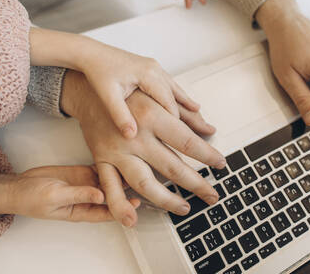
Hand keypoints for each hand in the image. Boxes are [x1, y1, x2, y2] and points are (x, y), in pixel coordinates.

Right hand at [0, 165, 128, 221]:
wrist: (19, 186)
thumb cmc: (32, 199)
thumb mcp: (55, 198)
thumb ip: (79, 195)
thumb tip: (101, 194)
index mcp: (83, 210)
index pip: (108, 211)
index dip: (123, 207)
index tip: (137, 202)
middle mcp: (89, 197)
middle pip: (113, 194)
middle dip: (128, 189)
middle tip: (143, 179)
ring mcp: (87, 183)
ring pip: (110, 179)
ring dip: (121, 174)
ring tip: (136, 164)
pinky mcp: (83, 171)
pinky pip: (100, 167)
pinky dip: (109, 163)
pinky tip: (119, 155)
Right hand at [60, 70, 225, 226]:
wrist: (89, 90)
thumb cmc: (128, 92)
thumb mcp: (160, 95)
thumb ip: (186, 114)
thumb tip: (209, 129)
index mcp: (153, 116)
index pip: (187, 142)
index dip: (207, 155)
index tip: (220, 164)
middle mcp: (135, 136)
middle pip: (171, 167)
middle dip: (196, 184)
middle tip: (212, 194)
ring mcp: (117, 151)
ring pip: (145, 182)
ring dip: (167, 200)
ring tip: (184, 207)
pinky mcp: (102, 160)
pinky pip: (111, 187)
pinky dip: (120, 206)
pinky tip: (132, 219)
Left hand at [80, 44, 199, 138]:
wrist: (89, 53)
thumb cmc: (97, 72)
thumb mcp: (107, 96)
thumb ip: (120, 115)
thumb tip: (131, 135)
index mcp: (146, 74)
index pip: (167, 103)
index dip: (176, 122)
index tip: (185, 138)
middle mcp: (154, 69)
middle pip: (178, 97)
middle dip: (191, 116)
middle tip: (206, 130)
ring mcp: (154, 68)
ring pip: (177, 90)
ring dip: (189, 106)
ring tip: (202, 118)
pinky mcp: (150, 69)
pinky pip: (170, 86)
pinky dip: (180, 97)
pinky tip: (188, 104)